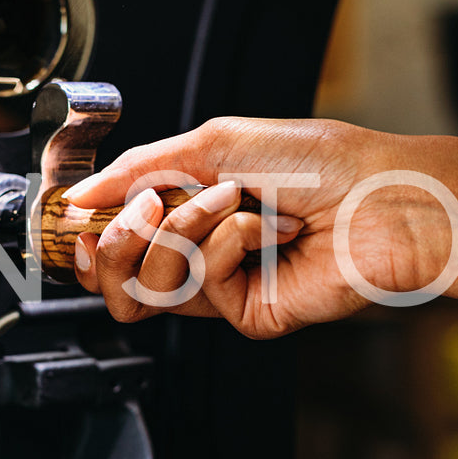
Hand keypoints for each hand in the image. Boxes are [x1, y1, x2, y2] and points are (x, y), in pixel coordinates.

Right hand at [64, 117, 457, 338]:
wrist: (380, 194)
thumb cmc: (320, 162)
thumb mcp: (213, 143)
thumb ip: (138, 169)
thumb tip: (77, 196)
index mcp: (192, 210)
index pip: (116, 239)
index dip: (88, 232)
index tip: (78, 214)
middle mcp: (203, 252)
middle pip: (117, 275)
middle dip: (120, 236)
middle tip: (149, 207)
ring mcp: (224, 288)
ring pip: (151, 281)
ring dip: (187, 224)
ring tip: (234, 201)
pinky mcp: (246, 314)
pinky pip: (199, 284)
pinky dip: (228, 242)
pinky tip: (270, 230)